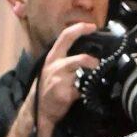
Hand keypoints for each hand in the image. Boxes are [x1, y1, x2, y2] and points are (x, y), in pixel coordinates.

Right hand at [34, 21, 95, 136]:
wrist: (39, 109)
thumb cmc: (48, 88)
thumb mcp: (52, 69)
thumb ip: (66, 60)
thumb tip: (87, 53)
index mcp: (53, 57)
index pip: (66, 36)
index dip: (80, 28)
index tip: (93, 26)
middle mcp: (55, 66)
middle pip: (79, 59)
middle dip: (91, 61)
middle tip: (97, 64)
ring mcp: (59, 80)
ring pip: (81, 74)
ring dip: (89, 76)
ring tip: (92, 79)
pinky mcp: (64, 93)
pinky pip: (80, 89)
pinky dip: (84, 92)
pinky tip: (80, 95)